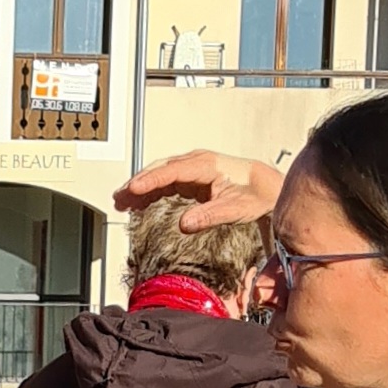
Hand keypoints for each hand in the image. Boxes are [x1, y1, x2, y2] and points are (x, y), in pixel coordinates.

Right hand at [114, 151, 282, 232]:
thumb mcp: (235, 209)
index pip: (170, 172)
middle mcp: (196, 163)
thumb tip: (185, 224)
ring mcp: (193, 168)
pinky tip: (142, 202)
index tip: (131, 189)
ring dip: (141, 187)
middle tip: (119, 198)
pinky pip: (166, 180)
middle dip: (137, 183)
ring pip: (160, 174)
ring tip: (122, 202)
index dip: (149, 181)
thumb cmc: (255, 194)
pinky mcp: (193, 177)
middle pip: (159, 170)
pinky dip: (152, 190)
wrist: (268, 187)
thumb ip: (210, 216)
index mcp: (205, 166)